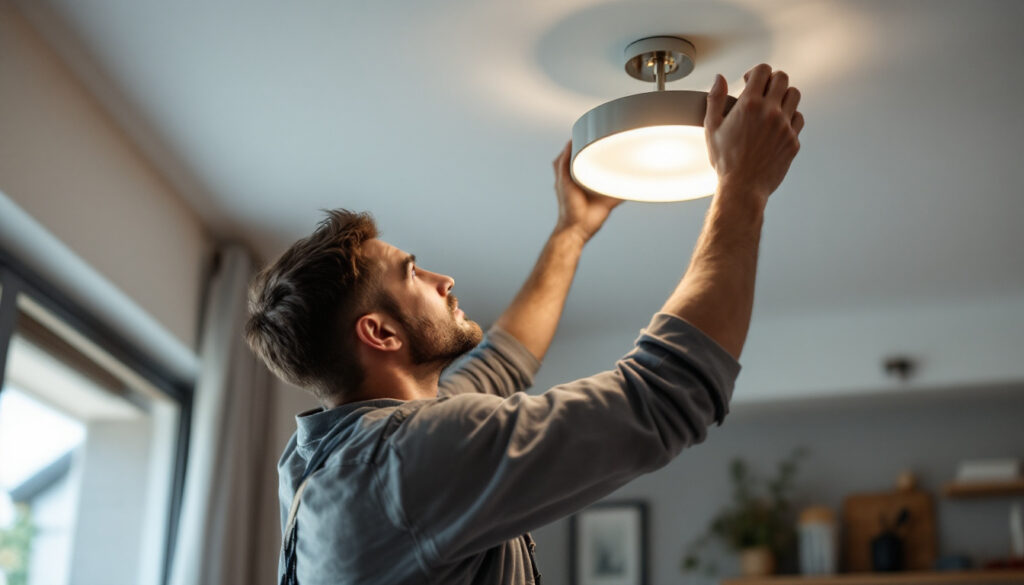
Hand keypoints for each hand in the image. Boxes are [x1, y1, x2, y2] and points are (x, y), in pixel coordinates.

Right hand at [552, 141, 621, 242]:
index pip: (578, 161)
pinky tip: (573, 142)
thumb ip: (618, 192)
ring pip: (565, 156)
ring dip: (572, 144)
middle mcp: (568, 178)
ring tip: (583, 133)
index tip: (593, 140)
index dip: (583, 150)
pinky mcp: (562, 181)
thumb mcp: (607, 201)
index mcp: (577, 181)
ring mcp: (563, 179)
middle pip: (570, 155)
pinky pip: (562, 162)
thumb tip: (634, 187)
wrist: (577, 229)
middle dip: (577, 144)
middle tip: (590, 133)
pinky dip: (567, 151)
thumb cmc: (589, 218)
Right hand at [705, 64, 804, 203]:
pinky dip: (790, 117)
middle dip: (771, 80)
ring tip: (772, 106)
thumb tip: (719, 79)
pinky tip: (778, 124)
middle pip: (782, 78)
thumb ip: (715, 99)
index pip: (763, 71)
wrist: (742, 188)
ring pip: (794, 95)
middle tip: (763, 90)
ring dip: (783, 96)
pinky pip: (798, 119)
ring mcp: (784, 126)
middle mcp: (770, 112)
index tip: (750, 80)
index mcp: (749, 105)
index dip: (756, 72)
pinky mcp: (793, 140)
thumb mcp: (712, 128)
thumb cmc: (726, 161)